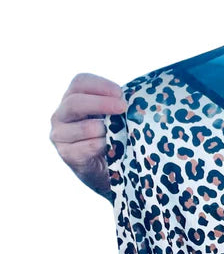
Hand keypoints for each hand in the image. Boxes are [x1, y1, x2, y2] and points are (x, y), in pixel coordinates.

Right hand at [50, 72, 127, 201]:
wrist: (108, 171)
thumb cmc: (113, 138)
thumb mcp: (114, 118)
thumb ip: (117, 106)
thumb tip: (134, 98)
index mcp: (73, 99)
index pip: (80, 82)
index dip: (101, 85)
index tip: (121, 93)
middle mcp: (61, 115)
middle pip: (76, 102)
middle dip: (102, 104)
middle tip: (123, 107)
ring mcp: (60, 136)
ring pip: (83, 127)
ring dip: (105, 129)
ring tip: (120, 133)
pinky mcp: (67, 154)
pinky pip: (87, 147)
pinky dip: (103, 145)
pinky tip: (113, 147)